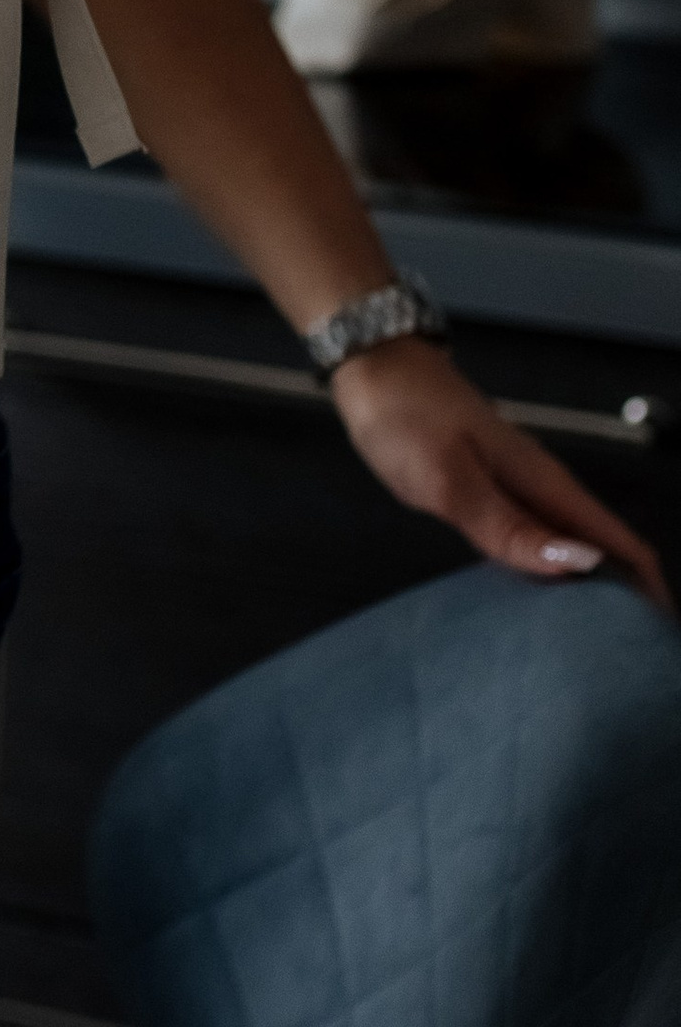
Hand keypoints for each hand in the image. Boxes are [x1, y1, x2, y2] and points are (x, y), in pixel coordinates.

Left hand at [333, 339, 672, 614]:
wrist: (375, 370)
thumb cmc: (406, 418)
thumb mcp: (451, 478)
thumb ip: (510, 526)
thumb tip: (583, 563)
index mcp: (546, 485)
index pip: (621, 542)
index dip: (648, 592)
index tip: (653, 640)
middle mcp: (542, 490)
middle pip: (607, 552)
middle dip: (626, 603)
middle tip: (622, 656)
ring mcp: (518, 492)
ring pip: (573, 549)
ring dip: (590, 593)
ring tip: (589, 644)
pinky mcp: (492, 495)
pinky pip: (538, 542)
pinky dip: (550, 576)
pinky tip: (537, 605)